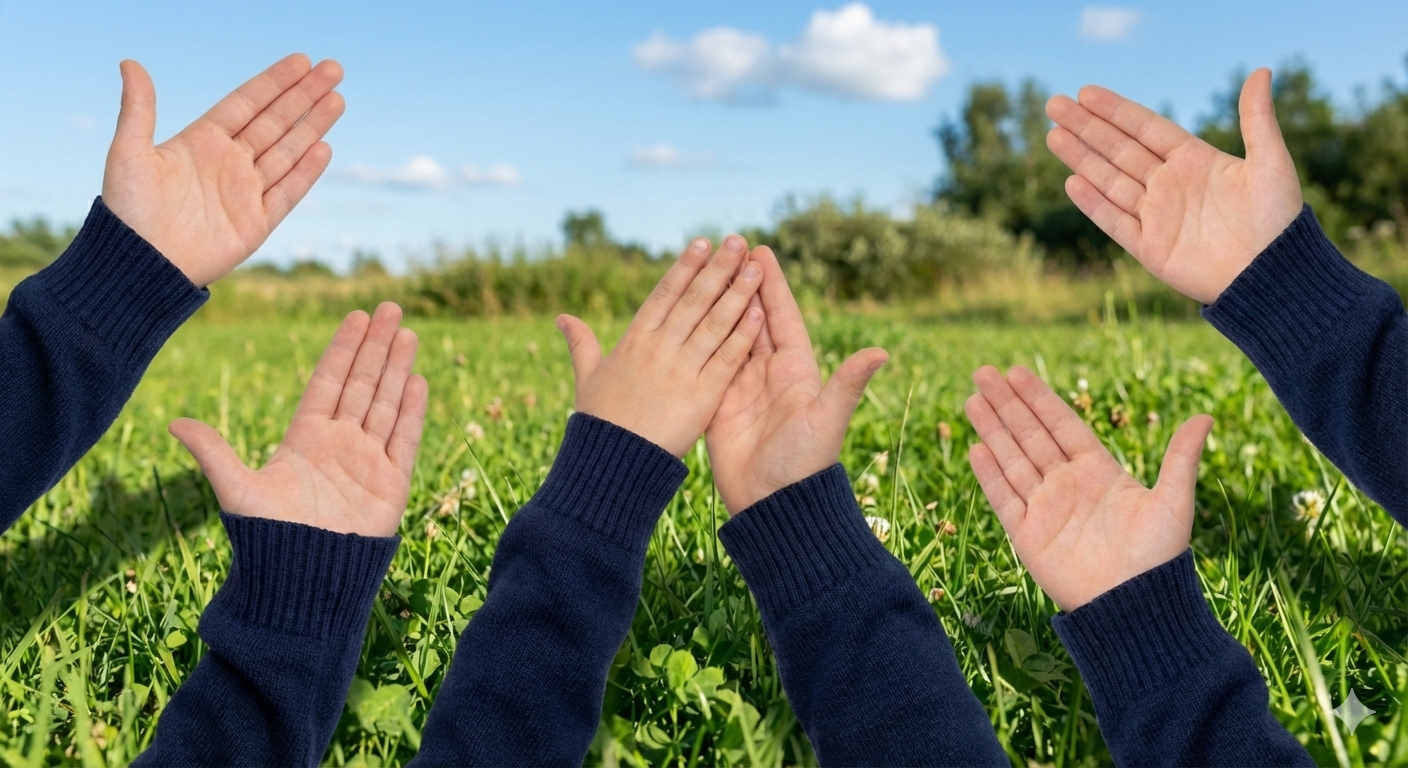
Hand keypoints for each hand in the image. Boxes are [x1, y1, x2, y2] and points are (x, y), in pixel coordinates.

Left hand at [102, 54, 344, 287]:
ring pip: (288, 152)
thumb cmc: (127, 210)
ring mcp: (245, 192)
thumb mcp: (129, 153)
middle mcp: (229, 163)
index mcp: (202, 142)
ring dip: (313, 126)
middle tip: (333, 69)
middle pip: (275, 122)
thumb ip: (139, 109)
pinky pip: (287, 193)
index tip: (302, 61)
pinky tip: (323, 147)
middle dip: (304, 96)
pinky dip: (306, 172)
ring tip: (337, 100)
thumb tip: (130, 63)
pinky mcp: (256, 223)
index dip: (275, 82)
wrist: (140, 264)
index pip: (247, 104)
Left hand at [170, 303, 427, 536]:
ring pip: (387, 403)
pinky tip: (418, 380)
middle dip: (377, 346)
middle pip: (362, 383)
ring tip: (409, 332)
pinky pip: (405, 439)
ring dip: (398, 368)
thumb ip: (213, 452)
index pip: (329, 381)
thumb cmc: (268, 538)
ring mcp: (368, 461)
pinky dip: (412, 411)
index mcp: (305, 438)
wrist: (303, 580)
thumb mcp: (236, 490)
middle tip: (391, 307)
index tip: (357, 316)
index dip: (343, 348)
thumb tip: (172, 422)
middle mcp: (340, 443)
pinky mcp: (392, 483)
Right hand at [556, 235, 764, 456]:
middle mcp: (658, 349)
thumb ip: (581, 344)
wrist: (610, 465)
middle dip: (717, 269)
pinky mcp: (701, 396)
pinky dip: (742, 336)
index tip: (702, 243)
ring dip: (736, 293)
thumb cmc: (599, 424)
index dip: (684, 268)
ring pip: (713, 323)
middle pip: (693, 301)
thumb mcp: (586, 378)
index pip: (664, 295)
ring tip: (755, 267)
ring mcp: (681, 371)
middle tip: (738, 241)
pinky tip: (758, 313)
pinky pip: (725, 360)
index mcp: (633, 341)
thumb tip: (562, 317)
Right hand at [704, 246, 887, 513]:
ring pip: (728, 336)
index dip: (773, 285)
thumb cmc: (805, 464)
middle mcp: (770, 374)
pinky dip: (699, 340)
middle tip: (728, 248)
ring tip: (703, 273)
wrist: (773, 505)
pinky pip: (708, 364)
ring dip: (718, 305)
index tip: (761, 251)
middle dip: (742, 285)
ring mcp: (742, 388)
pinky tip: (683, 319)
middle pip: (754, 319)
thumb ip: (848, 383)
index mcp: (797, 370)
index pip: (783, 316)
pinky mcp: (718, 404)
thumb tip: (881, 352)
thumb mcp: (827, 419)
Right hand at [964, 365, 1212, 610]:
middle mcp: (1068, 485)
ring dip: (991, 430)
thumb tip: (1207, 416)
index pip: (1061, 425)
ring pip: (1012, 460)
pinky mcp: (1028, 535)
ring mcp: (1045, 509)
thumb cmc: (1158, 557)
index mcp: (1099, 472)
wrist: (1135, 606)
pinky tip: (975, 448)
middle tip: (982, 372)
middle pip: (1030, 436)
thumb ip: (1180, 458)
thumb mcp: (1173, 502)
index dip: (1039, 398)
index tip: (1016, 372)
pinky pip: (1004, 498)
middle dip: (1006, 404)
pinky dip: (989, 474)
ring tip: (971, 399)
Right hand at [1046, 68, 1302, 303]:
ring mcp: (1157, 216)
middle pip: (1119, 150)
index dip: (1116, 111)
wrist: (1272, 275)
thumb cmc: (1278, 219)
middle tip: (1055, 104)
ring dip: (1081, 158)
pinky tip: (1071, 182)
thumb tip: (1262, 71)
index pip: (1146, 129)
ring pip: (1109, 180)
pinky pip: (1115, 221)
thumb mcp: (1271, 162)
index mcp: (1195, 161)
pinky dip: (1093, 203)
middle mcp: (1170, 185)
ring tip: (1053, 135)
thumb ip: (1256, 118)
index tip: (1086, 92)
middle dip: (1087, 128)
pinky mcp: (1149, 248)